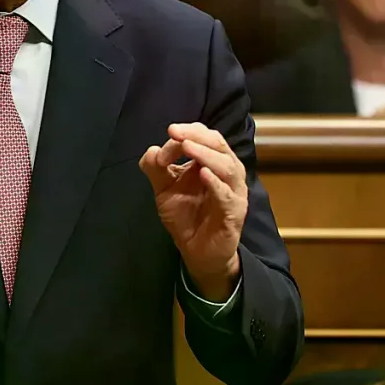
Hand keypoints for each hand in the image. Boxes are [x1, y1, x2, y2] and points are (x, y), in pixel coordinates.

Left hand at [139, 123, 247, 299]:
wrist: (196, 252)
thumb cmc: (186, 216)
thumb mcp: (164, 190)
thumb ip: (155, 169)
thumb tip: (151, 150)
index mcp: (212, 162)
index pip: (204, 137)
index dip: (187, 133)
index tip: (168, 133)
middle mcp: (227, 173)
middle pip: (219, 145)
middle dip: (197, 136)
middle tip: (176, 133)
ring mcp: (233, 192)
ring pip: (228, 167)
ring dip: (206, 155)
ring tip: (187, 148)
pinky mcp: (234, 213)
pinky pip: (227, 195)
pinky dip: (217, 184)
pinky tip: (204, 174)